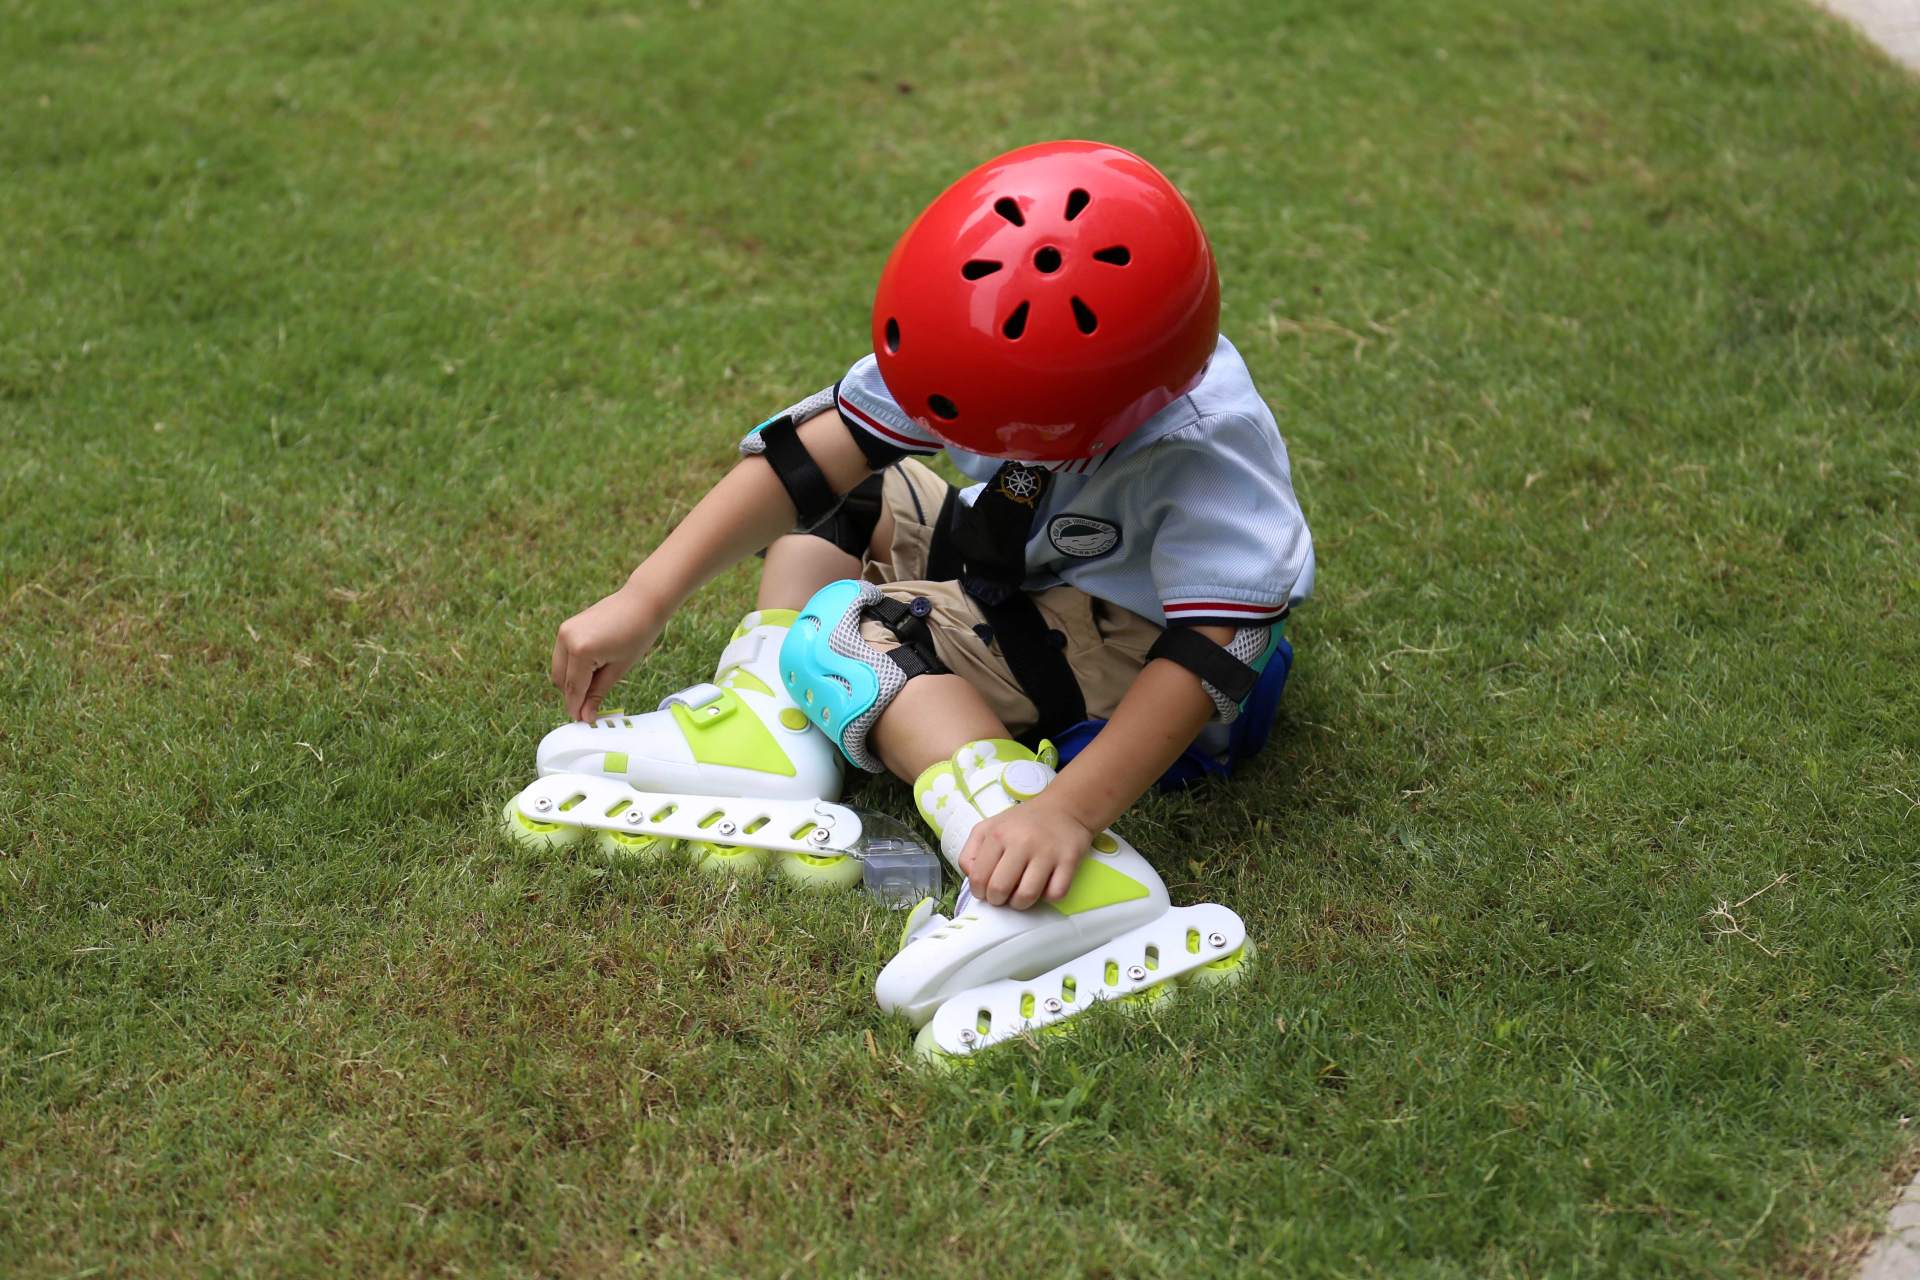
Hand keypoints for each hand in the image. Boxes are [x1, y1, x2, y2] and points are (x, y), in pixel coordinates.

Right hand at [550, 578, 666, 721]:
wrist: (642, 601)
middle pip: (561, 681)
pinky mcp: (566, 627)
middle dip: (573, 694)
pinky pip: (563, 655)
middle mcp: (566, 639)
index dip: (577, 707)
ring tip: (597, 682)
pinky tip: (593, 668)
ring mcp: (564, 631)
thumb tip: (585, 716)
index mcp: (581, 650)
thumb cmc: (637, 633)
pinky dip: (573, 666)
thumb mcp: (619, 669)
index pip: (574, 688)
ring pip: (559, 669)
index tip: (582, 721)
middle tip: (591, 706)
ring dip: (572, 680)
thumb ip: (598, 693)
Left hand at [957, 797, 1094, 909]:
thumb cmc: (1022, 823)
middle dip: (998, 900)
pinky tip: (1045, 885)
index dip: (980, 893)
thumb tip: (972, 880)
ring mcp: (1046, 852)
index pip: (979, 878)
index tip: (986, 892)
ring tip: (1021, 894)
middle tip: (1003, 895)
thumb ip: (971, 853)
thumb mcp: (988, 827)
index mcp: (998, 834)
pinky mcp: (1069, 860)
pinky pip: (1055, 894)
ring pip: (1027, 895)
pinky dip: (1048, 896)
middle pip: (1000, 889)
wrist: (1063, 807)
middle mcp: (1022, 842)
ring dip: (1021, 903)